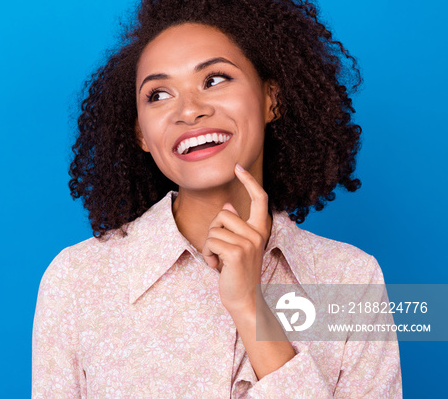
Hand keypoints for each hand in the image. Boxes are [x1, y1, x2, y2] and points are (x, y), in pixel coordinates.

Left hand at [202, 163, 270, 315]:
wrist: (245, 300)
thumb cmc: (237, 272)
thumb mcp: (237, 246)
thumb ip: (234, 226)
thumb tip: (228, 204)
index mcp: (259, 230)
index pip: (259, 198)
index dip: (249, 181)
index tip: (238, 167)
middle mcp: (257, 234)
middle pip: (223, 214)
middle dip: (212, 231)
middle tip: (218, 250)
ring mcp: (249, 243)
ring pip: (214, 229)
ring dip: (209, 246)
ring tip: (219, 260)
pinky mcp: (237, 252)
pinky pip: (210, 242)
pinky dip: (207, 255)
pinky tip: (217, 267)